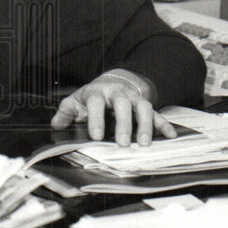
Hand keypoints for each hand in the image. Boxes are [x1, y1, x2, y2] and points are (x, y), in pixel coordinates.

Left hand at [50, 72, 175, 145]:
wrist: (110, 84)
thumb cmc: (90, 98)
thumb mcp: (75, 102)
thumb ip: (65, 113)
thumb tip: (56, 124)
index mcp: (97, 92)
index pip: (96, 102)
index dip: (96, 118)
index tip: (96, 136)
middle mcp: (117, 93)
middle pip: (122, 104)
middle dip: (124, 123)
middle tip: (123, 143)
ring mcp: (133, 98)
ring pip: (142, 107)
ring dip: (145, 124)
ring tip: (144, 143)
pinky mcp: (145, 105)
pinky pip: (157, 114)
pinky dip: (164, 124)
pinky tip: (171, 136)